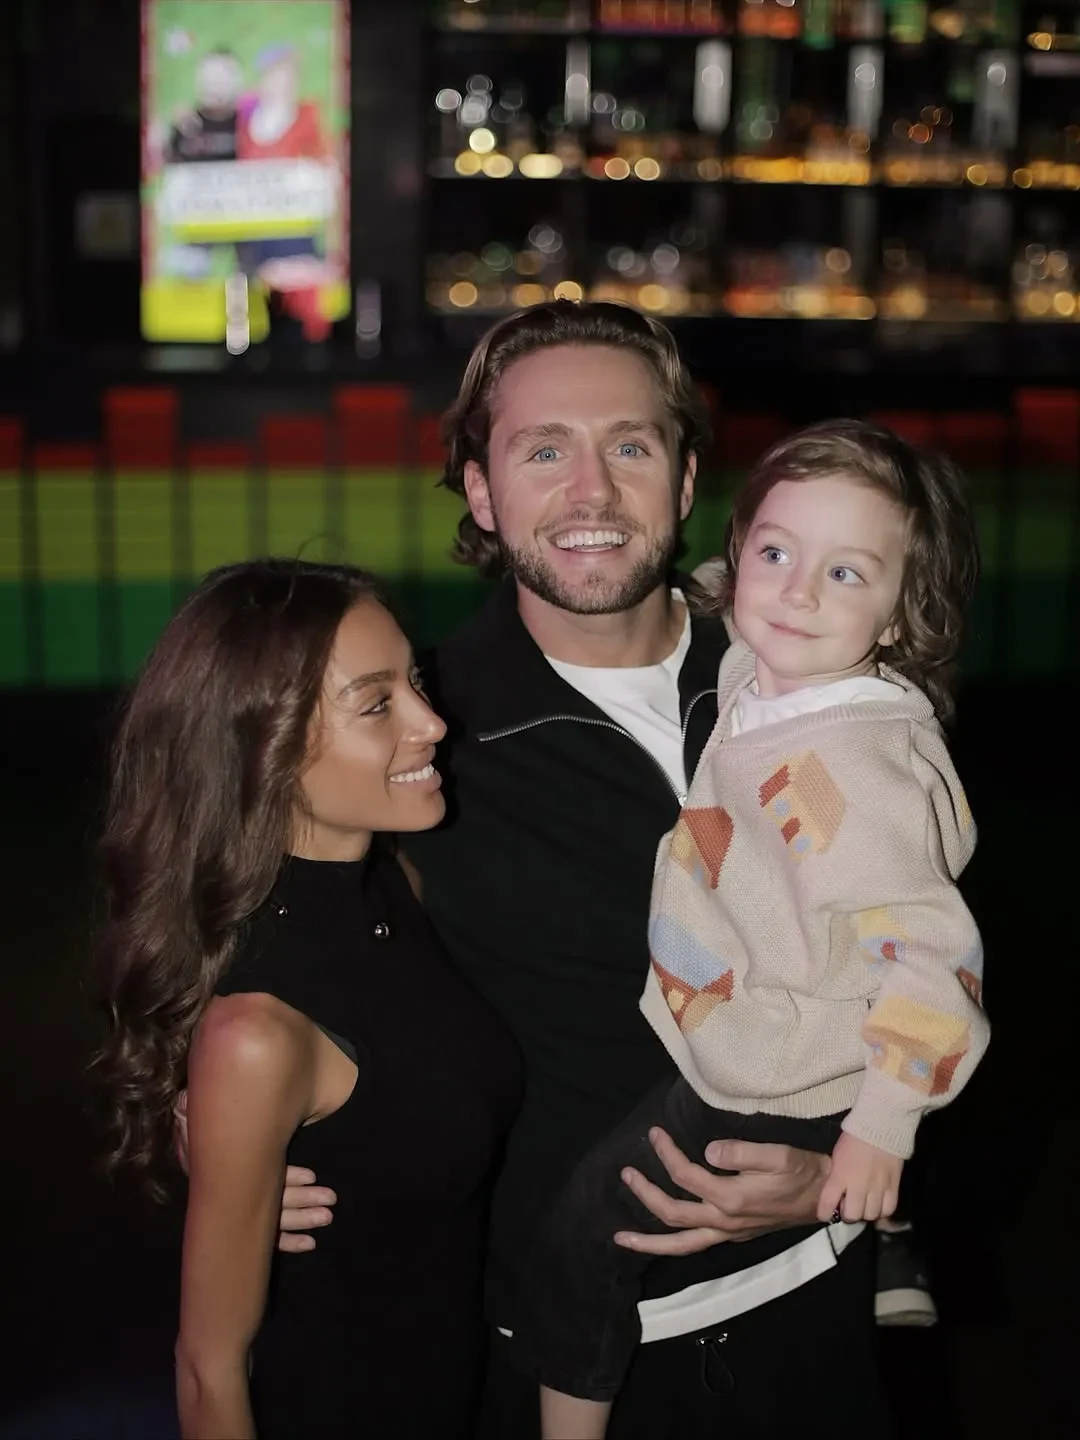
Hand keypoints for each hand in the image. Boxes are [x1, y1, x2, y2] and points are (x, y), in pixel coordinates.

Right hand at [175, 1090, 335, 1252]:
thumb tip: (223, 1104)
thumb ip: (215, 1119)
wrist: (187, 1138)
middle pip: (269, 1200)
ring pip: (272, 1221)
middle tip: (330, 1199)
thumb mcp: (197, 1119)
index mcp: (223, 1166)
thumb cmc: (202, 1126)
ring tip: (326, 1217)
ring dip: (301, 1220)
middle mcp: (231, 1191)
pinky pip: (266, 1239)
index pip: (257, 1176)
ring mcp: (238, 1208)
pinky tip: (310, 1243)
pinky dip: (288, 1242)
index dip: (285, 1176)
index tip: (311, 1176)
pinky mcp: (244, 1221)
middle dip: (302, 1201)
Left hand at [613, 1127, 828, 1255]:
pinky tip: (659, 1238)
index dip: (667, 1154)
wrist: (826, 1200)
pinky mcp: (733, 1236)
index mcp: (732, 1198)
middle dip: (645, 1195)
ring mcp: (728, 1233)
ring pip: (681, 1244)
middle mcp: (725, 1221)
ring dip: (649, 1241)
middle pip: (673, 1215)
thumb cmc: (803, 1172)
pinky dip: (671, 1244)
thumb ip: (743, 1152)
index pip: (686, 1176)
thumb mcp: (779, 1155)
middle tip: (626, 1174)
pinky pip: (694, 1245)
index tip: (655, 1133)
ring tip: (620, 1238)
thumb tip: (709, 1150)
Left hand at [817, 1133, 901, 1223]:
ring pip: (870, 1215)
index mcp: (840, 1175)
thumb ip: (836, 1176)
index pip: (828, 1204)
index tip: (825, 1215)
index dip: (824, 1214)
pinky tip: (879, 1205)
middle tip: (848, 1207)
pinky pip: (888, 1209)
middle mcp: (858, 1185)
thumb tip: (837, 1196)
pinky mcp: (894, 1186)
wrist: (880, 1125)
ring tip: (864, 1205)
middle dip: (848, 1215)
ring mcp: (878, 1187)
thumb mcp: (837, 1156)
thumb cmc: (853, 1138)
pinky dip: (882, 1211)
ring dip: (865, 1213)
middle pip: (852, 1216)